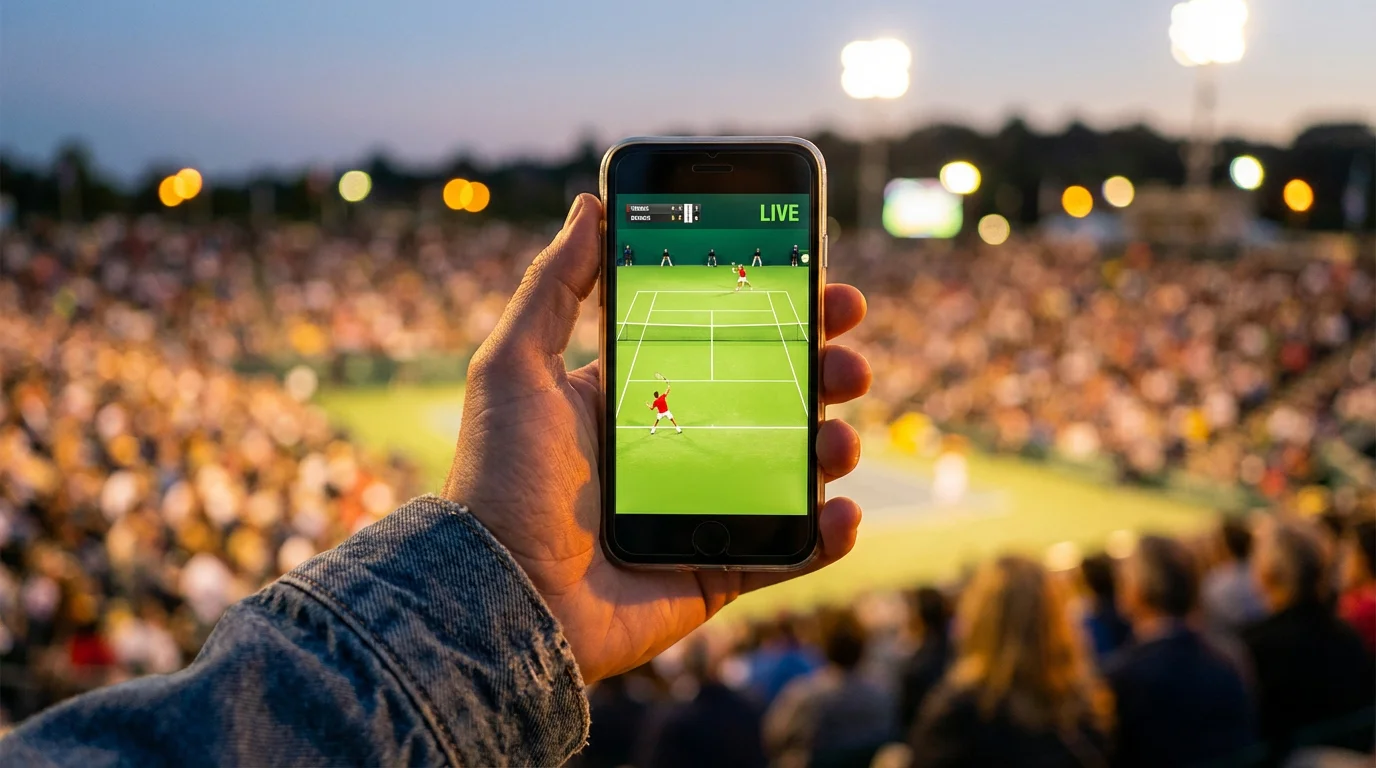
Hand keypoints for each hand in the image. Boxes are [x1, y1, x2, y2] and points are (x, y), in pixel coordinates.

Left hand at [443, 195, 870, 682]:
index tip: (821, 285)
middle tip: (850, 359)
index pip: (722, 343)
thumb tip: (589, 204)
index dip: (775, 314)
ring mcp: (701, 510)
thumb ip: (554, 286)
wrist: (499, 596)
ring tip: (838, 438)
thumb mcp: (514, 366)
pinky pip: (786, 551)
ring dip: (831, 447)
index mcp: (635, 397)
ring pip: (790, 470)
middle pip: (771, 400)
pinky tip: (842, 511)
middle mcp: (675, 447)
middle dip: (821, 374)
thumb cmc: (500, 478)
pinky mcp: (716, 569)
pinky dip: (825, 535)